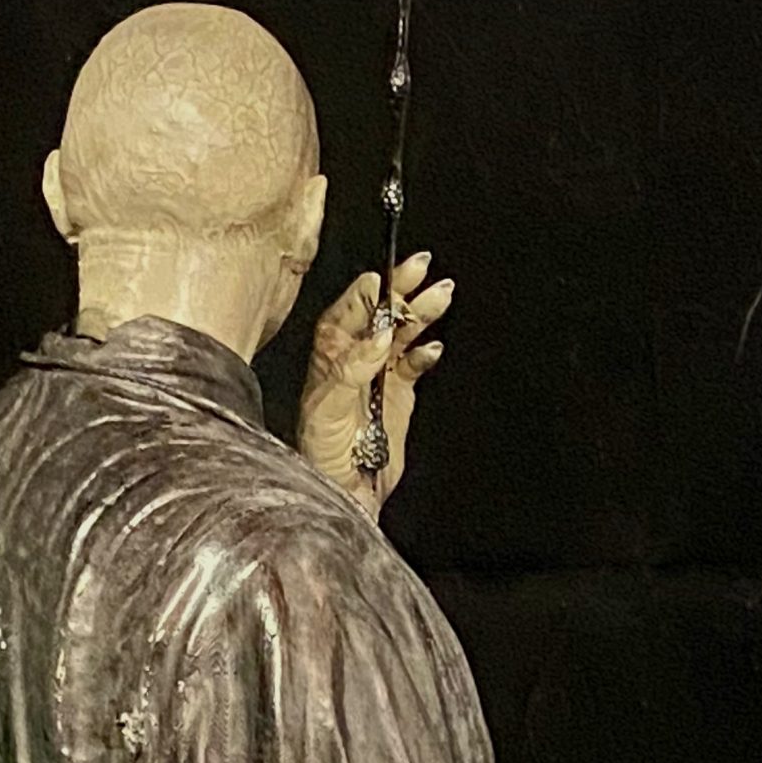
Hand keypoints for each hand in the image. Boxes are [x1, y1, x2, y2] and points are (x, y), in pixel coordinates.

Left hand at [296, 251, 452, 516]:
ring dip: (421, 314)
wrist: (342, 495)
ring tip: (442, 295)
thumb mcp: (326, 407)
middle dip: (401, 289)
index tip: (385, 277)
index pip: (348, 312)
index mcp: (328, 356)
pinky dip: (426, 354)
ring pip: (403, 334)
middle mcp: (354, 360)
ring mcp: (379, 376)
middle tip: (422, 267)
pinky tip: (433, 347)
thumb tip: (380, 334)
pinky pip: (416, 365)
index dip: (367, 293)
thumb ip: (352, 367)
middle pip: (381, 315)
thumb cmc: (319, 454)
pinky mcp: (400, 396)